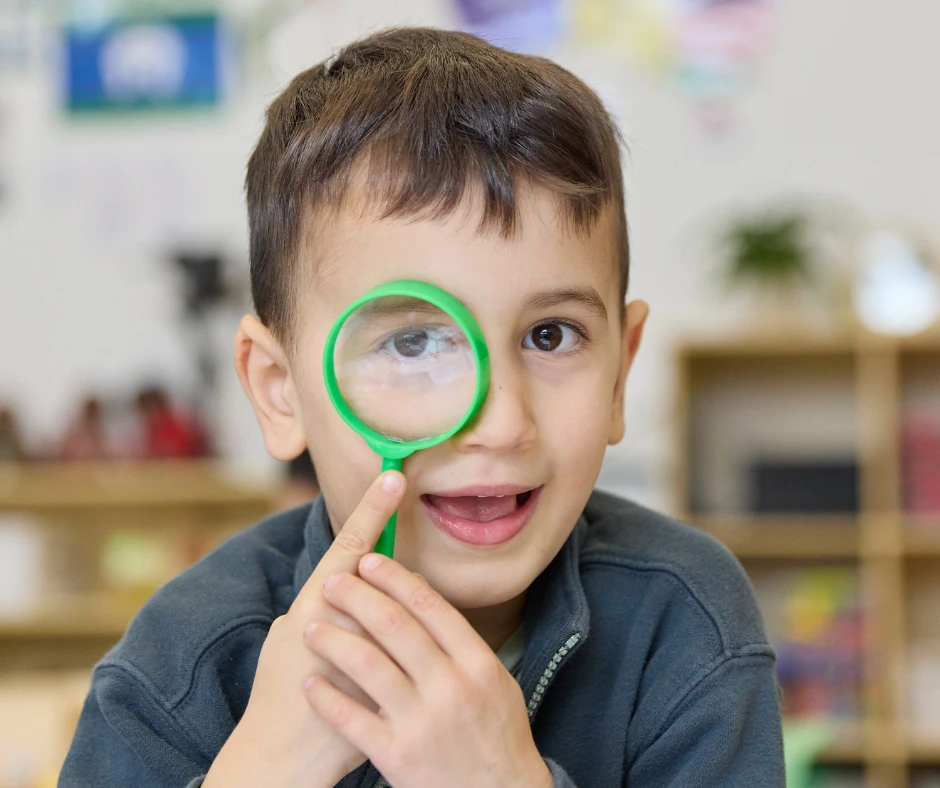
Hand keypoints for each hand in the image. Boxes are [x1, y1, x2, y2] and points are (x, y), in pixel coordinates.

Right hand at [204, 471, 406, 787]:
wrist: (281, 757)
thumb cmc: (278, 692)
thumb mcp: (287, 637)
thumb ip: (317, 606)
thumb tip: (342, 579)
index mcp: (315, 605)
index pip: (351, 547)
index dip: (372, 509)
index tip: (393, 477)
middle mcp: (344, 622)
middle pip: (390, 574)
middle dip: (395, 565)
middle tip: (392, 546)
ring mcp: (368, 653)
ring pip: (407, 610)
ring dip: (405, 605)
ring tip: (392, 614)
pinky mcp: (388, 682)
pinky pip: (414, 651)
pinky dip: (413, 645)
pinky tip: (411, 650)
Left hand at [302, 554, 553, 787]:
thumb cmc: (496, 736)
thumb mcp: (496, 683)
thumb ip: (462, 644)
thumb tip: (423, 597)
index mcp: (478, 663)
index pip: (430, 606)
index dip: (394, 578)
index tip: (369, 560)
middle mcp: (451, 687)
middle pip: (395, 626)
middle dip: (358, 597)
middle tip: (333, 582)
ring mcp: (423, 722)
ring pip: (369, 666)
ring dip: (334, 640)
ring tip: (311, 628)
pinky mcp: (398, 757)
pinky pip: (352, 719)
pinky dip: (327, 698)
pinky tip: (311, 684)